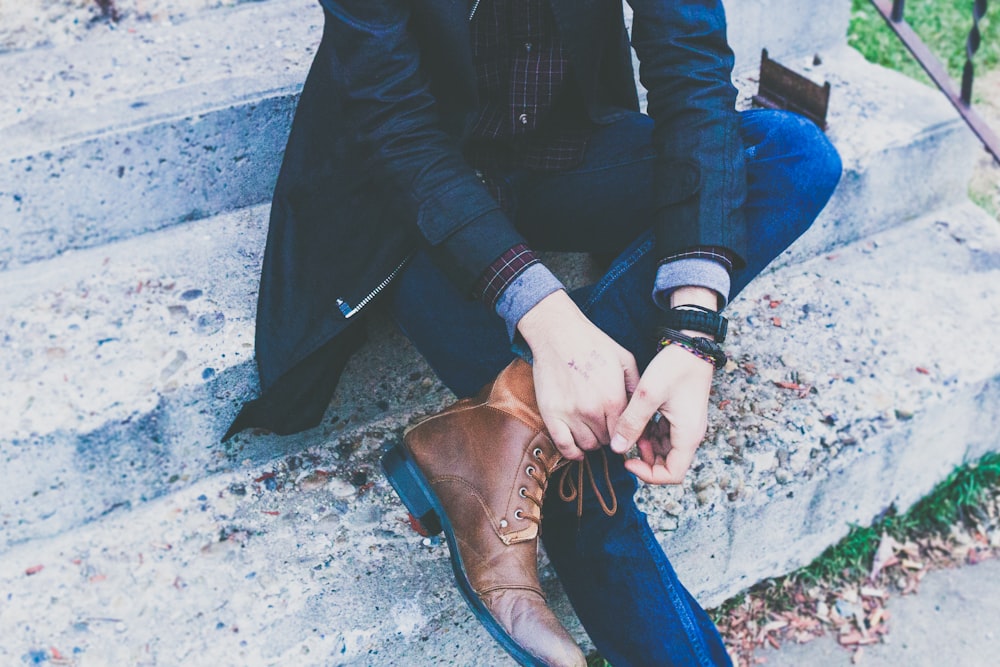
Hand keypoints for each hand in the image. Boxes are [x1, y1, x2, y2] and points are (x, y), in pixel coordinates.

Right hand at [517, 291, 639, 460]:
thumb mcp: (625, 360)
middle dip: (610, 435)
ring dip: (592, 441)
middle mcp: (593, 410)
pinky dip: (572, 452)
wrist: (558, 333)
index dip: (626, 431)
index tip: (623, 428)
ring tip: (592, 429)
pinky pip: (564, 446)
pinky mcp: (551, 414)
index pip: (626, 431)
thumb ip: (635, 388)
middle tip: (606, 425)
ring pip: (588, 445)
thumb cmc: (592, 343)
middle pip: (608, 441)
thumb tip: (643, 411)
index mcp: (614, 398)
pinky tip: (578, 448)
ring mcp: (570, 414)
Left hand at [609, 340, 713, 484]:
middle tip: (625, 443)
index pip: (672, 475)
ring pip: (664, 450)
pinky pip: (664, 435)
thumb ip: (632, 423)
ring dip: (645, 446)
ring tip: (628, 428)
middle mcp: (690, 435)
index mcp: (688, 436)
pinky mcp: (680, 416)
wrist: (691, 344)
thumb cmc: (674, 367)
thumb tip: (617, 449)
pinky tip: (635, 419)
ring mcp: (686, 426)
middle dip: (645, 460)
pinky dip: (649, 433)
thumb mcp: (648, 395)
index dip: (648, 474)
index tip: (627, 460)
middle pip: (668, 465)